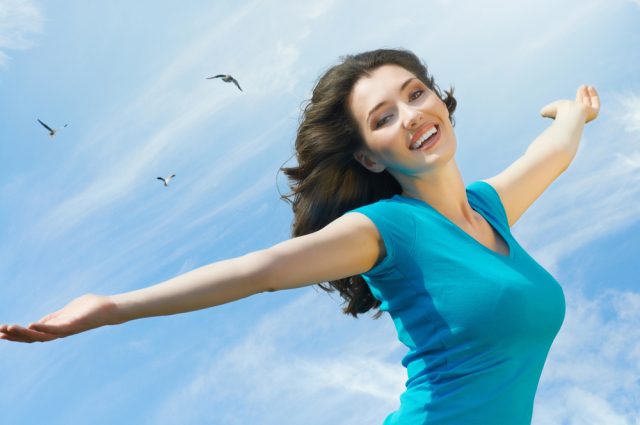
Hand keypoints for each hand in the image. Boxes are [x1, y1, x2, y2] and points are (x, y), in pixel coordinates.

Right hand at [0, 294, 118, 342]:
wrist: (110, 308)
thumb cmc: (90, 308)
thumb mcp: (66, 312)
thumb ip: (53, 318)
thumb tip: (37, 324)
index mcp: (56, 328)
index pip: (32, 334)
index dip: (16, 335)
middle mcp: (59, 332)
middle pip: (32, 338)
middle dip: (15, 336)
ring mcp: (66, 330)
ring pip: (40, 336)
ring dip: (23, 333)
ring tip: (8, 329)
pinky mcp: (74, 325)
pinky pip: (56, 329)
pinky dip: (43, 328)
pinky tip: (31, 324)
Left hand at [540, 85, 599, 122]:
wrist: (569, 116)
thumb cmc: (558, 113)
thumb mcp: (548, 110)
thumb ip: (544, 111)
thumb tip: (542, 112)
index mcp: (570, 115)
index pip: (576, 105)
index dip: (578, 97)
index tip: (579, 89)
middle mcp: (579, 115)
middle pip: (583, 103)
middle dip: (583, 95)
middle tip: (582, 87)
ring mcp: (587, 114)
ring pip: (589, 103)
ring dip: (588, 94)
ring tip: (587, 86)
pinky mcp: (594, 113)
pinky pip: (596, 103)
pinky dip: (594, 95)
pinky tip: (590, 88)